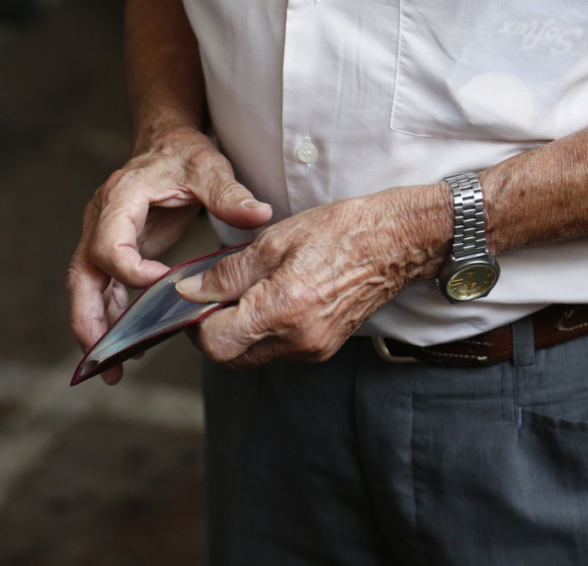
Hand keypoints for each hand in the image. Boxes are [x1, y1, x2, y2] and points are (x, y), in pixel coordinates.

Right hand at [67, 126, 272, 383]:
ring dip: (96, 329)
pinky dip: (112, 319)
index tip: (163, 285)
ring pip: (87, 289)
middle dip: (89, 318)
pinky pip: (105, 290)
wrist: (165, 144)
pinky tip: (128, 348)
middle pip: (83, 275)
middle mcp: (101, 220)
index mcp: (120, 199)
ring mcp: (103, 238)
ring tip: (113, 370)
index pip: (109, 244)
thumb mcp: (208, 169)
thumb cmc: (183, 156)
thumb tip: (259, 214)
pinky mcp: (115, 253)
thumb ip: (229, 193)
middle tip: (104, 356)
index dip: (130, 271)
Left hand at [176, 186, 449, 368]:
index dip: (194, 323)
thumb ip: (227, 273)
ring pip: (252, 355)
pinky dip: (261, 332)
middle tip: (212, 297)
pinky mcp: (322, 348)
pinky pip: (277, 350)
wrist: (396, 243)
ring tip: (242, 294)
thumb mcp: (274, 241)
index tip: (193, 300)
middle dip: (212, 331)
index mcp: (282, 309)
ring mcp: (312, 349)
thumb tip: (191, 291)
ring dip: (236, 332)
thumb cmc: (340, 232)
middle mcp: (297, 340)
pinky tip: (268, 301)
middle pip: (230, 356)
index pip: (216, 341)